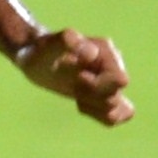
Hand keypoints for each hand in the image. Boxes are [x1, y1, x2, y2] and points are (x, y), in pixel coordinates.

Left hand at [17, 28, 134, 125]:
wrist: (37, 58)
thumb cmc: (41, 51)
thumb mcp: (47, 46)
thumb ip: (66, 41)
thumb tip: (92, 53)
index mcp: (106, 50)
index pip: (119, 80)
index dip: (95, 86)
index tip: (78, 78)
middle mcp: (114, 64)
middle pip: (115, 97)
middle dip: (90, 96)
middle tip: (74, 85)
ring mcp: (112, 81)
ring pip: (120, 109)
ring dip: (93, 106)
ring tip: (77, 94)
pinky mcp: (108, 94)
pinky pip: (119, 115)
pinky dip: (99, 115)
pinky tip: (81, 103)